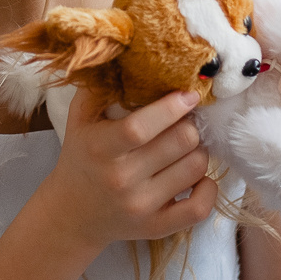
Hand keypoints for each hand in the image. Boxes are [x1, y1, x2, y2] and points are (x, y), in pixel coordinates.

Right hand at [32, 87, 217, 251]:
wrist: (72, 214)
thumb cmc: (81, 156)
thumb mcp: (80, 118)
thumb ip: (101, 86)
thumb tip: (128, 51)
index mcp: (99, 148)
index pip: (140, 128)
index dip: (171, 108)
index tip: (189, 94)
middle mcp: (121, 180)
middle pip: (179, 143)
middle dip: (190, 125)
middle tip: (187, 119)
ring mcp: (141, 207)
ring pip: (195, 168)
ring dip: (198, 150)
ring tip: (187, 144)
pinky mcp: (157, 228)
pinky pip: (199, 209)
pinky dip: (208, 188)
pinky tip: (199, 176)